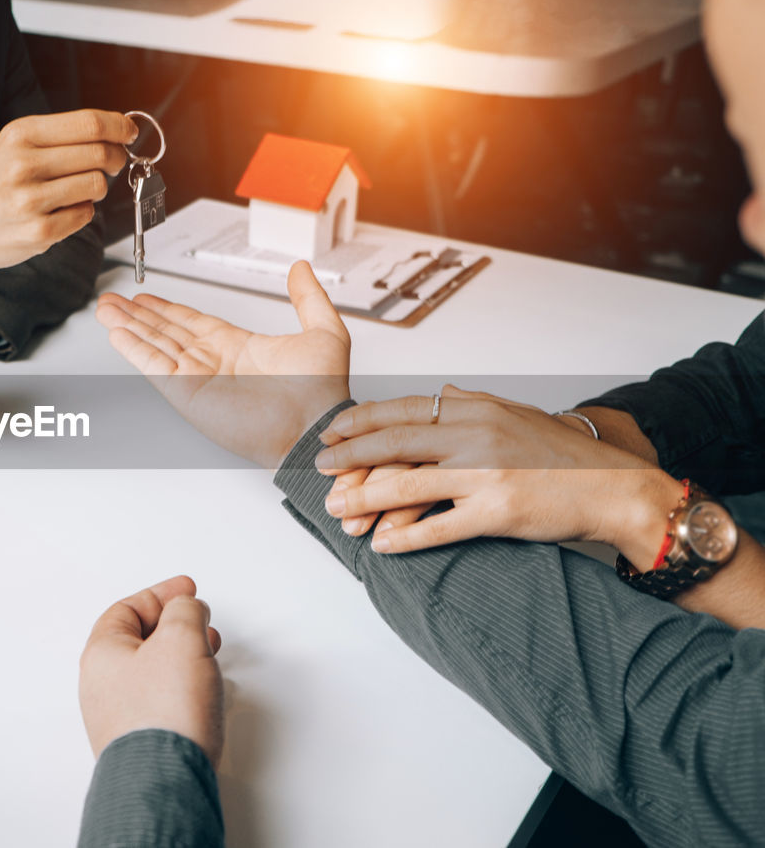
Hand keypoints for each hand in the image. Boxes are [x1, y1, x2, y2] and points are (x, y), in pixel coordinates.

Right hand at [0, 110, 134, 338]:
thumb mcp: (12, 146)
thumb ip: (58, 136)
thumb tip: (114, 131)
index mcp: (20, 134)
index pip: (89, 123)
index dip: (119, 126)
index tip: (129, 131)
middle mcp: (24, 164)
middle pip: (100, 153)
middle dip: (116, 158)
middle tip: (113, 163)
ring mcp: (31, 200)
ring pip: (97, 185)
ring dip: (97, 187)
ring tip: (78, 189)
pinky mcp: (39, 232)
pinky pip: (85, 215)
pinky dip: (82, 212)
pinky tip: (62, 211)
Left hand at [79, 576, 224, 765]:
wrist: (165, 779)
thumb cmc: (165, 713)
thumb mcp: (180, 637)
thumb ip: (184, 611)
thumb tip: (185, 609)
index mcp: (101, 654)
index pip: (127, 609)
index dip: (161, 594)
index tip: (187, 590)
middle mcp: (103, 687)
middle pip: (139, 641)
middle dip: (175, 626)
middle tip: (200, 620)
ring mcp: (120, 717)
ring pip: (152, 673)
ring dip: (183, 657)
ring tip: (208, 655)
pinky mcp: (142, 743)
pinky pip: (161, 702)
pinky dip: (182, 687)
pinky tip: (202, 692)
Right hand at [96, 261, 351, 467]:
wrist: (313, 425)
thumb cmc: (322, 392)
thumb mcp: (323, 331)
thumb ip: (308, 298)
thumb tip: (302, 269)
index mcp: (237, 347)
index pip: (192, 322)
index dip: (167, 309)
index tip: (146, 298)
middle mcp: (213, 362)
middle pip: (165, 331)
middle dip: (137, 315)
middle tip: (113, 301)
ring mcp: (197, 378)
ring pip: (154, 345)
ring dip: (129, 327)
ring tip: (106, 310)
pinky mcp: (188, 393)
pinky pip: (155, 366)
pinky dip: (134, 349)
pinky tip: (117, 334)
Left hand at [315, 385, 682, 562]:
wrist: (616, 489)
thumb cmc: (565, 455)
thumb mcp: (516, 413)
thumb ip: (473, 403)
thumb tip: (439, 391)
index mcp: (477, 408)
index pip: (403, 409)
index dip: (361, 421)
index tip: (331, 431)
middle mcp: (477, 434)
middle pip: (394, 442)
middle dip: (349, 456)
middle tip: (318, 468)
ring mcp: (486, 474)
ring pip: (407, 484)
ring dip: (365, 498)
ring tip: (338, 509)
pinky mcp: (498, 512)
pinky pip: (439, 527)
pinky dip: (406, 537)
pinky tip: (382, 544)